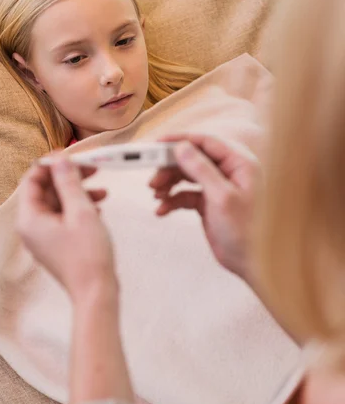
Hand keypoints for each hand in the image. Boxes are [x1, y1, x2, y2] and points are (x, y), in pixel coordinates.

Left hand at [17, 156, 116, 301]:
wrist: (96, 292)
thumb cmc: (88, 255)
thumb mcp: (81, 211)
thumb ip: (69, 182)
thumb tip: (60, 159)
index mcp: (30, 218)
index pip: (32, 179)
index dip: (51, 164)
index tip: (72, 154)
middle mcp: (32, 227)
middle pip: (46, 190)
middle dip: (70, 177)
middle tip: (93, 168)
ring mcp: (45, 237)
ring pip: (59, 203)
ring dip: (79, 192)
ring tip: (103, 190)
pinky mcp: (58, 244)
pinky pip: (65, 218)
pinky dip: (81, 208)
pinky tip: (100, 207)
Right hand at [149, 135, 260, 286]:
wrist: (251, 262)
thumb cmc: (246, 231)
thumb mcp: (221, 197)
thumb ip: (201, 170)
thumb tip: (182, 148)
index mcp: (239, 163)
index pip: (205, 142)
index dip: (180, 140)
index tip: (157, 144)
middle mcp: (229, 171)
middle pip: (192, 158)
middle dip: (170, 167)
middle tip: (152, 179)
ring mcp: (217, 186)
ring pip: (186, 175)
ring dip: (168, 183)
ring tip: (156, 194)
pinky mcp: (208, 202)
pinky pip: (185, 194)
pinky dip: (172, 200)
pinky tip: (162, 209)